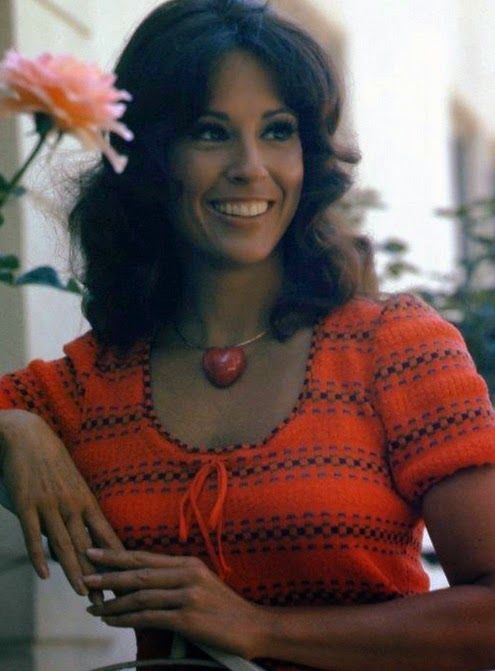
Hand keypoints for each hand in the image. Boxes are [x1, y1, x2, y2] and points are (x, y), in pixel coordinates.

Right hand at [0, 410, 123, 601]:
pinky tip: (45, 574)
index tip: (127, 578)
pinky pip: (34, 534)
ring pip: (65, 543)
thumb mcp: (71, 483)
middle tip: (110, 600)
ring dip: (75, 570)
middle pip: (88, 545)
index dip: (116, 559)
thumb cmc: (51, 459)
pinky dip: (39, 555)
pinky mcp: (27, 504)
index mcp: (85, 500)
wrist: (28, 435)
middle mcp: (72, 504)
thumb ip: (76, 510)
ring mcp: (49, 505)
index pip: (105, 534)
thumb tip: (83, 533)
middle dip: (100, 575)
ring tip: (85, 593)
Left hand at [83, 548, 264, 658]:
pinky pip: (149, 617)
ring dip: (113, 603)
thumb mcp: (201, 582)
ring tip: (94, 608)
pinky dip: (127, 619)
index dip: (117, 555)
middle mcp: (186, 574)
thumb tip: (142, 580)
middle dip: (108, 575)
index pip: (145, 557)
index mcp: (188, 562)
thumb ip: (175, 578)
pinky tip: (113, 621)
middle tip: (85, 576)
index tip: (94, 553)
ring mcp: (187, 595)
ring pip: (140, 595)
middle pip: (138, 573)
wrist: (251, 625)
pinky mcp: (187, 617)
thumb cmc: (224, 607)